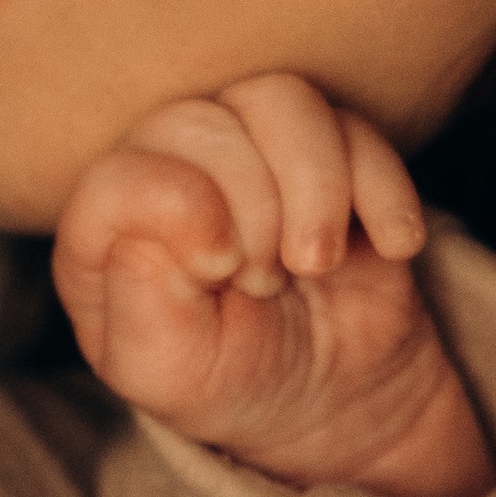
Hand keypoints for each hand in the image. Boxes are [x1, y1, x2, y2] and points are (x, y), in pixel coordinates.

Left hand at [52, 71, 495, 496]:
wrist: (330, 396)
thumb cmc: (224, 381)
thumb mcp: (163, 372)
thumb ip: (141, 298)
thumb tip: (181, 213)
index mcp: (105, 226)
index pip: (119, 179)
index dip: (181, 217)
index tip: (220, 272)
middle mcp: (166, 167)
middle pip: (199, 124)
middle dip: (251, 212)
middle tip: (267, 282)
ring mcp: (248, 149)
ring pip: (278, 100)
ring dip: (315, 187)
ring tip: (319, 262)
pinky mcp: (329, 152)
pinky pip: (356, 127)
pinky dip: (382, 191)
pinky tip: (390, 248)